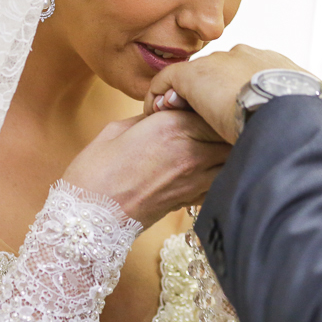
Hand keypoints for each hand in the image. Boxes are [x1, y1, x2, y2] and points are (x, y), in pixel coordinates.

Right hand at [61, 111, 229, 228]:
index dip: (208, 105)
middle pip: (228, 131)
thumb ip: (148, 117)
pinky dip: (221, 172)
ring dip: (228, 148)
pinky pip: (222, 180)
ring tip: (215, 144)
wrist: (89, 217)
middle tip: (213, 122)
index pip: (210, 107)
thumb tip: (164, 113)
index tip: (199, 105)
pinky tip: (208, 167)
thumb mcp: (117, 129)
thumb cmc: (96, 172)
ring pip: (232, 157)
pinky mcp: (193, 199)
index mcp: (171, 126)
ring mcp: (195, 178)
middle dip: (224, 125)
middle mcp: (190, 151)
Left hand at [144, 45, 306, 142]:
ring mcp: (219, 63)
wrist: (284, 110)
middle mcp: (247, 56)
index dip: (236, 94)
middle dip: (209, 94)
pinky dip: (159, 94)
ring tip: (173, 118)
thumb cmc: (306, 120)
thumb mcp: (313, 117)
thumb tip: (318, 135)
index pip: (251, 74)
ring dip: (183, 97)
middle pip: (220, 73)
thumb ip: (304, 119)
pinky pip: (167, 80)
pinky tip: (155, 113)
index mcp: (277, 66)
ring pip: (194, 76)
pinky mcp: (193, 74)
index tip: (230, 115)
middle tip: (199, 120)